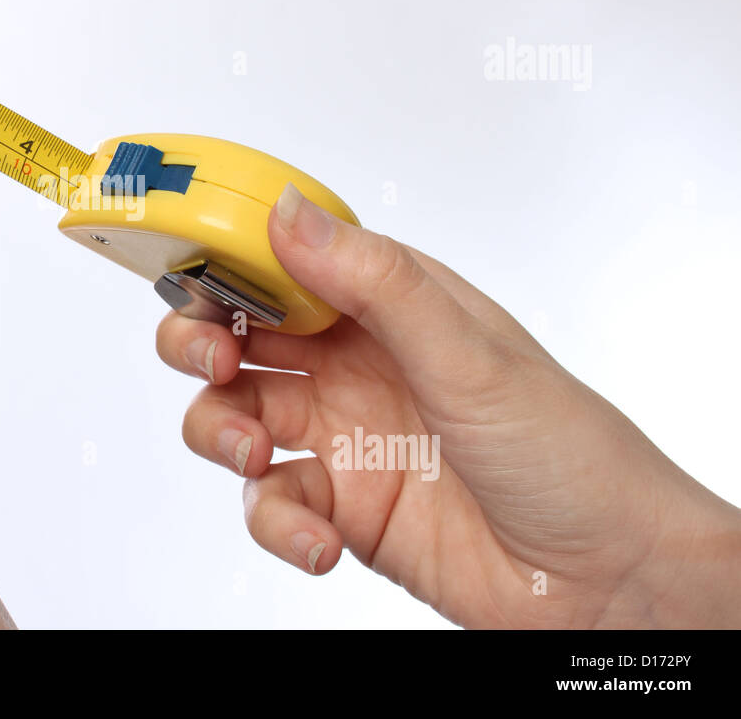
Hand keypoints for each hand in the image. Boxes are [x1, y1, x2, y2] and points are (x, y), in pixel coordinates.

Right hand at [156, 183, 740, 626]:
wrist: (607, 581)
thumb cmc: (567, 452)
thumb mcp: (467, 353)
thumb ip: (373, 283)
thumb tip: (288, 213)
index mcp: (388, 305)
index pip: (284, 260)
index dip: (227, 257)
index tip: (186, 265)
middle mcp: (354, 363)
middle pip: (238, 333)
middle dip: (201, 339)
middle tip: (212, 358)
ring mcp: (341, 435)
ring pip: (233, 413)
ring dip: (221, 428)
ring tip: (254, 452)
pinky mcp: (338, 506)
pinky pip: (269, 502)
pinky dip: (276, 522)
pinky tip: (316, 537)